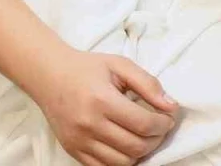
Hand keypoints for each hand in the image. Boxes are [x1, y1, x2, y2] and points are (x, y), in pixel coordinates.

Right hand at [33, 49, 177, 165]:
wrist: (49, 75)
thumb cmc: (86, 68)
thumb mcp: (119, 65)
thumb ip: (148, 84)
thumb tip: (171, 106)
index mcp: (102, 100)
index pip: (144, 124)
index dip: (164, 124)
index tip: (168, 117)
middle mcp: (89, 124)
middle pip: (136, 147)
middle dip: (156, 139)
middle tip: (159, 127)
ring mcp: (80, 141)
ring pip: (123, 163)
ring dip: (140, 153)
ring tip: (142, 137)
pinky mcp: (73, 151)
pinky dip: (120, 161)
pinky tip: (125, 146)